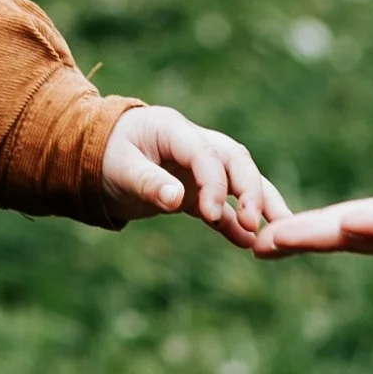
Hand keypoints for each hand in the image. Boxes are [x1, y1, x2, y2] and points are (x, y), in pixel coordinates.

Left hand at [102, 103, 290, 246]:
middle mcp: (194, 144)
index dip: (214, 182)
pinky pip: (223, 207)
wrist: (94, 161)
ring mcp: (198, 169)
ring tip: (278, 233)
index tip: (211, 214)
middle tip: (257, 224)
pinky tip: (249, 245)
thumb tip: (175, 199)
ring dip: (258, 204)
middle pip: (235, 160)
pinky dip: (235, 224)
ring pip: (239, 181)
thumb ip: (148, 181)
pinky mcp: (196, 192)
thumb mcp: (119, 167)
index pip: (206, 152)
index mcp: (173, 129)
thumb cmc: (104, 155)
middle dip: (251, 190)